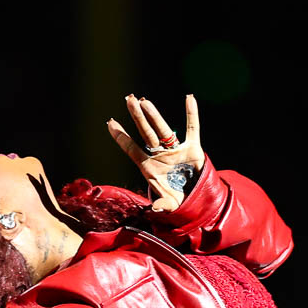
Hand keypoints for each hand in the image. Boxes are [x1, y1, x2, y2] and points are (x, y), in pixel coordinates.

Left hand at [106, 94, 205, 212]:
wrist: (197, 199)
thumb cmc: (177, 200)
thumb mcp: (170, 204)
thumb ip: (162, 205)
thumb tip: (154, 209)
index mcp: (149, 167)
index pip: (132, 149)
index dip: (121, 137)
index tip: (110, 122)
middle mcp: (159, 155)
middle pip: (146, 133)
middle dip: (137, 117)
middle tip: (129, 100)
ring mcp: (175, 150)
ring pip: (163, 129)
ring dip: (154, 115)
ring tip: (144, 100)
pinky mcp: (192, 148)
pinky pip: (192, 128)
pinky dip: (191, 114)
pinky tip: (189, 98)